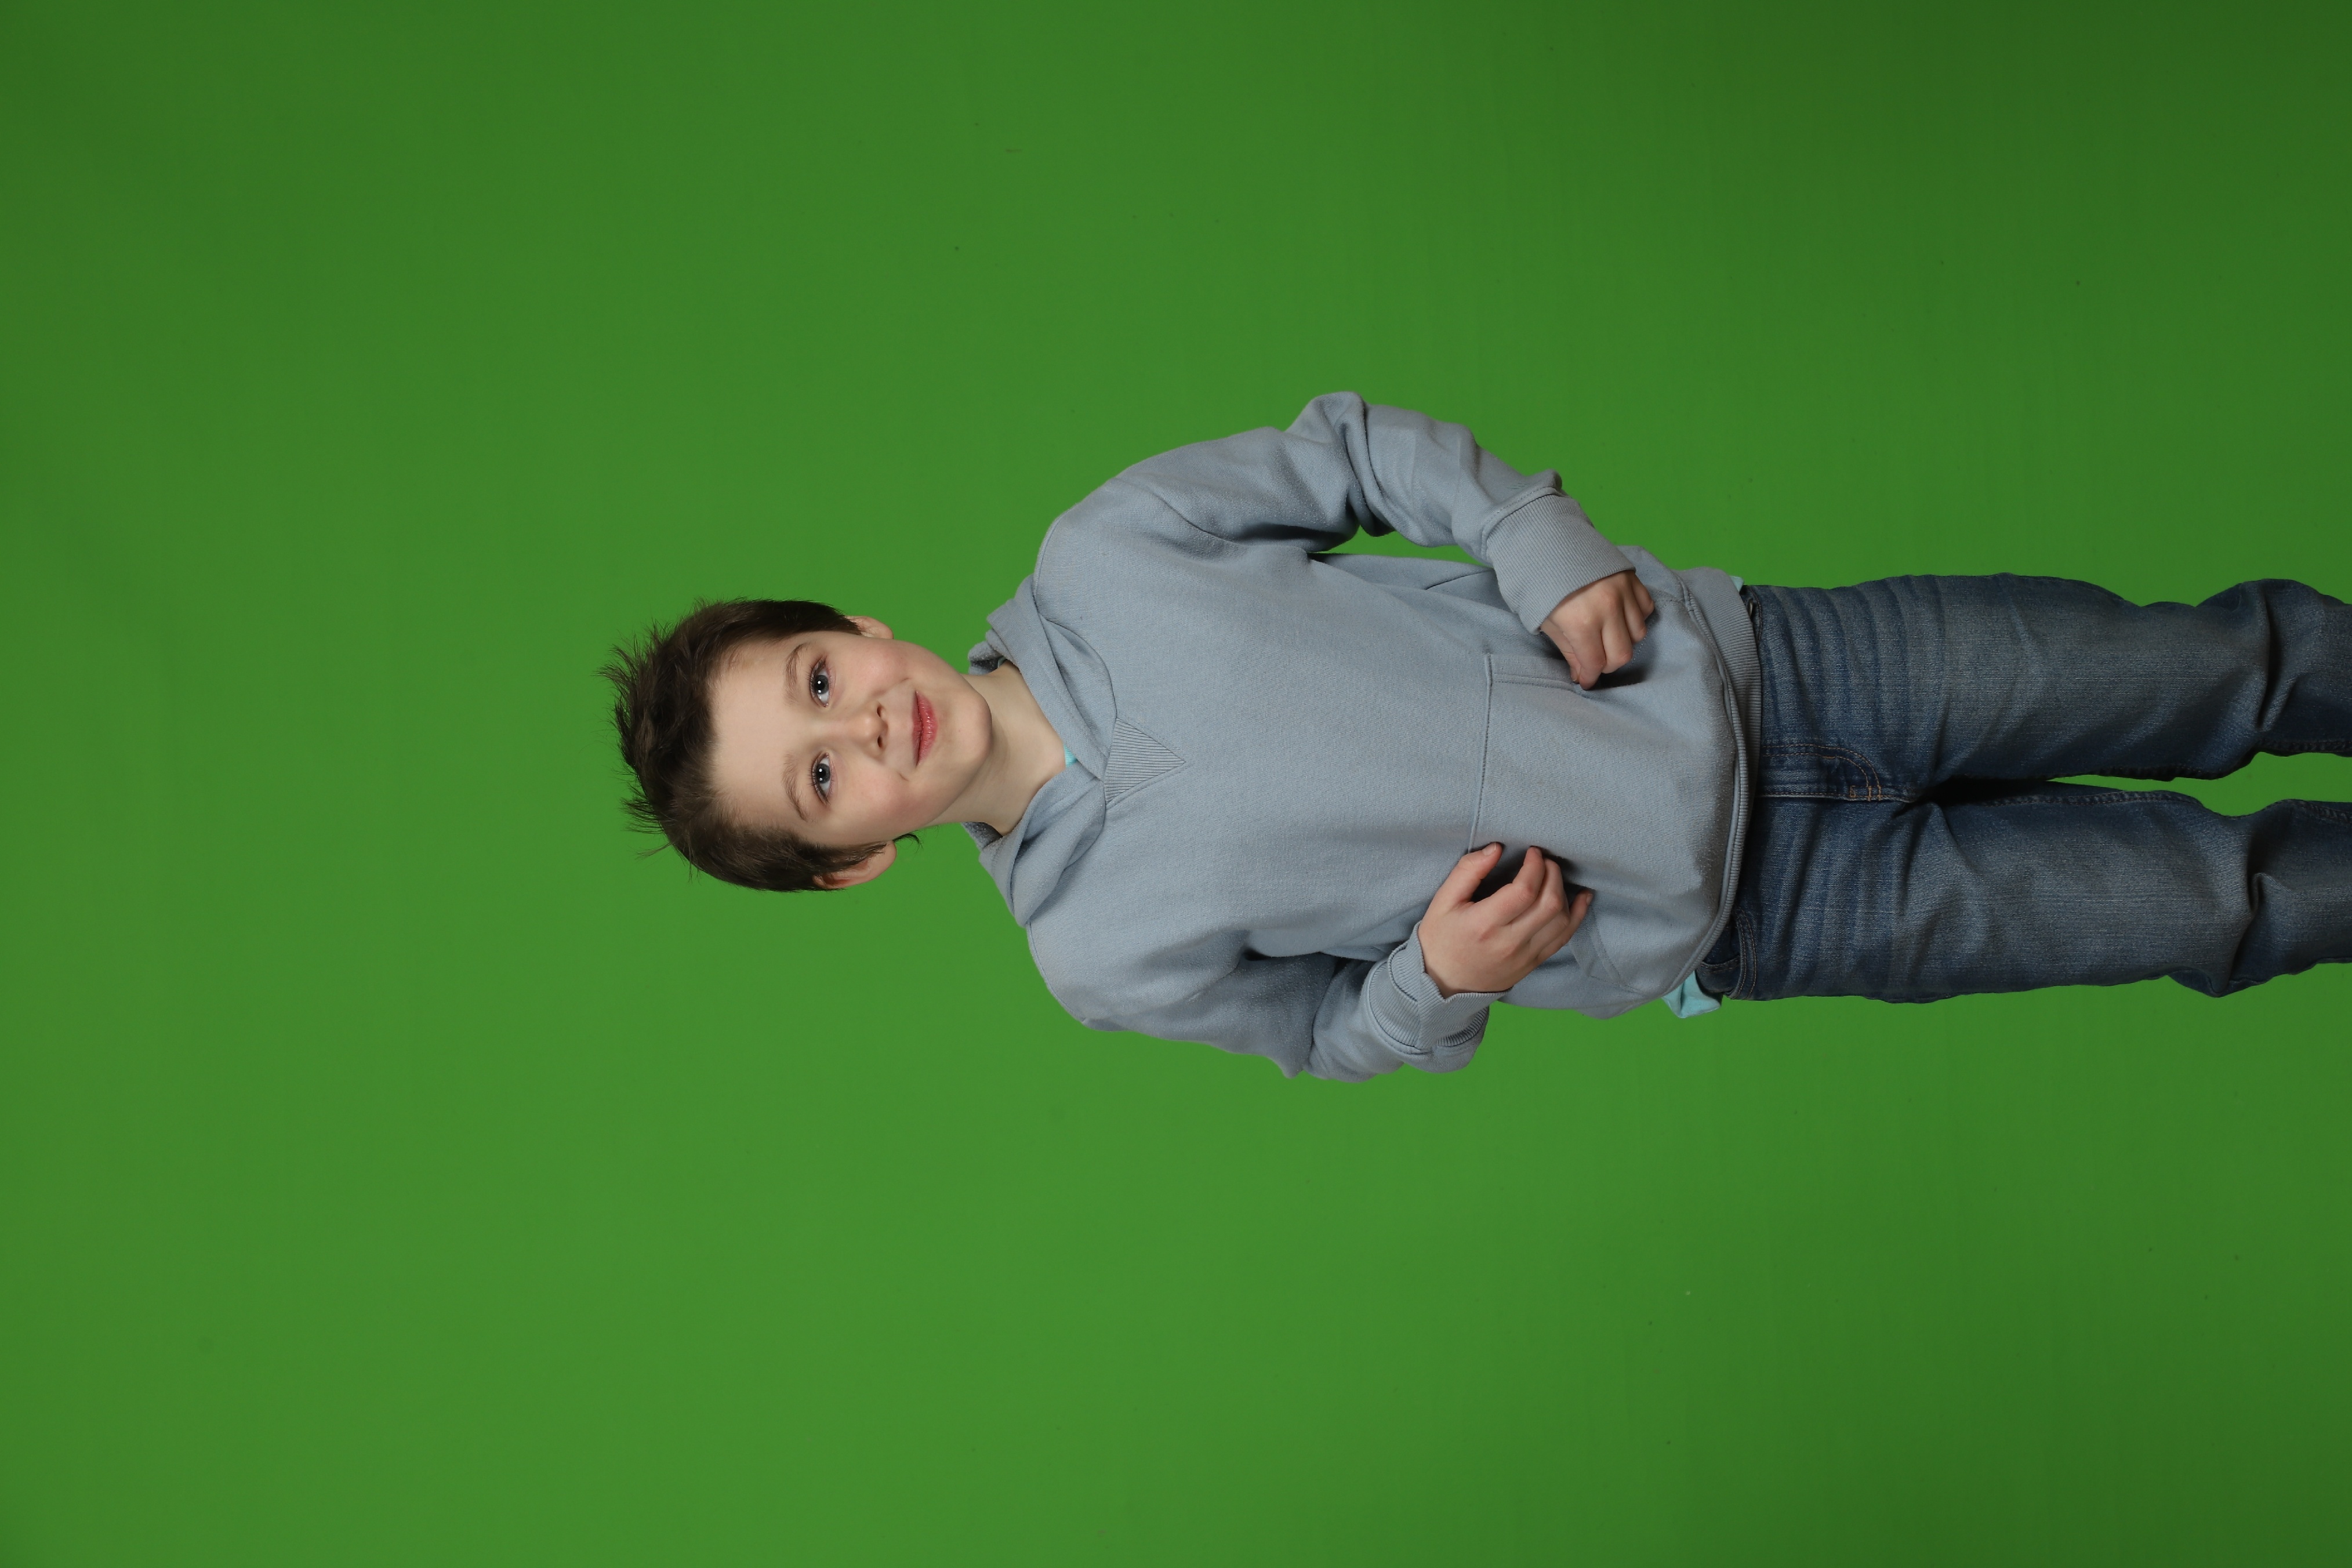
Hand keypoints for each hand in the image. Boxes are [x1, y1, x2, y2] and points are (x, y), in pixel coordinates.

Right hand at [1418, 843, 1592, 997]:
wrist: (1443, 985)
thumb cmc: (1440, 939)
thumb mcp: (1442, 902)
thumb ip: (1467, 871)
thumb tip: (1496, 848)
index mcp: (1484, 924)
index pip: (1525, 890)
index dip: (1535, 865)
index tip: (1532, 852)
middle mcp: (1509, 942)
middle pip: (1549, 903)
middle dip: (1553, 873)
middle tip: (1544, 860)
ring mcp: (1525, 956)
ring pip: (1562, 920)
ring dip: (1564, 891)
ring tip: (1553, 875)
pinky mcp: (1534, 962)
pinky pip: (1564, 937)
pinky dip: (1577, 915)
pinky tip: (1581, 897)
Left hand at [1539, 569, 1655, 688]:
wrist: (1547, 543)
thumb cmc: (1540, 585)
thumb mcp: (1546, 622)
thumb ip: (1568, 650)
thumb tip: (1582, 673)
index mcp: (1581, 622)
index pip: (1596, 664)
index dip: (1590, 677)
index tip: (1586, 680)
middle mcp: (1607, 608)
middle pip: (1621, 654)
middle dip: (1607, 665)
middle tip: (1595, 662)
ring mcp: (1623, 592)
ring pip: (1638, 634)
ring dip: (1623, 642)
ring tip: (1606, 638)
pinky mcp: (1632, 579)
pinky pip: (1645, 609)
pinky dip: (1635, 618)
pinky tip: (1619, 618)